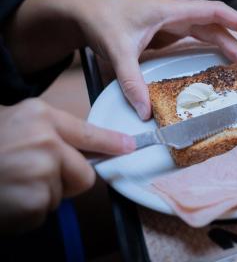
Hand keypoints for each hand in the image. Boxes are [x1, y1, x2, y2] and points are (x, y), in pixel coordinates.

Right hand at [0, 99, 134, 234]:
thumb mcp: (18, 125)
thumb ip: (52, 134)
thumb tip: (88, 150)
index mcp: (41, 117)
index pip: (89, 133)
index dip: (113, 143)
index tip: (130, 147)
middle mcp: (45, 141)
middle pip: (85, 174)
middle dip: (66, 180)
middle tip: (34, 176)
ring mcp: (40, 172)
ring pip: (63, 194)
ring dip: (42, 195)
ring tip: (13, 184)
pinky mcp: (34, 201)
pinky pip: (44, 212)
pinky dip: (27, 212)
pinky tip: (7, 198)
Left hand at [69, 0, 236, 119]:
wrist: (83, 12)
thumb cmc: (101, 19)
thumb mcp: (117, 50)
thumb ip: (131, 80)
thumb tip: (146, 111)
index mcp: (172, 11)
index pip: (215, 13)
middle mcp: (176, 16)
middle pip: (216, 28)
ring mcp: (171, 25)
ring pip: (207, 34)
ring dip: (226, 48)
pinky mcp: (165, 34)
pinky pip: (194, 41)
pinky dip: (209, 50)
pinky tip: (217, 62)